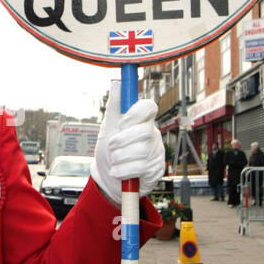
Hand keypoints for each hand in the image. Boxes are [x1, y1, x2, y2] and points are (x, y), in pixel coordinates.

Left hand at [91, 74, 165, 206]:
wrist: (108, 178)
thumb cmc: (110, 150)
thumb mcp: (108, 128)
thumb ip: (114, 107)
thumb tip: (117, 84)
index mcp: (142, 120)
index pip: (149, 107)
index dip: (135, 114)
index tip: (122, 123)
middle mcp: (152, 134)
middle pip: (145, 132)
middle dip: (121, 141)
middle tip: (111, 146)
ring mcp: (156, 152)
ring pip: (141, 151)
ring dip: (119, 158)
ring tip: (114, 161)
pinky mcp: (156, 170)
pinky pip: (140, 168)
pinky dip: (123, 171)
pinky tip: (117, 172)